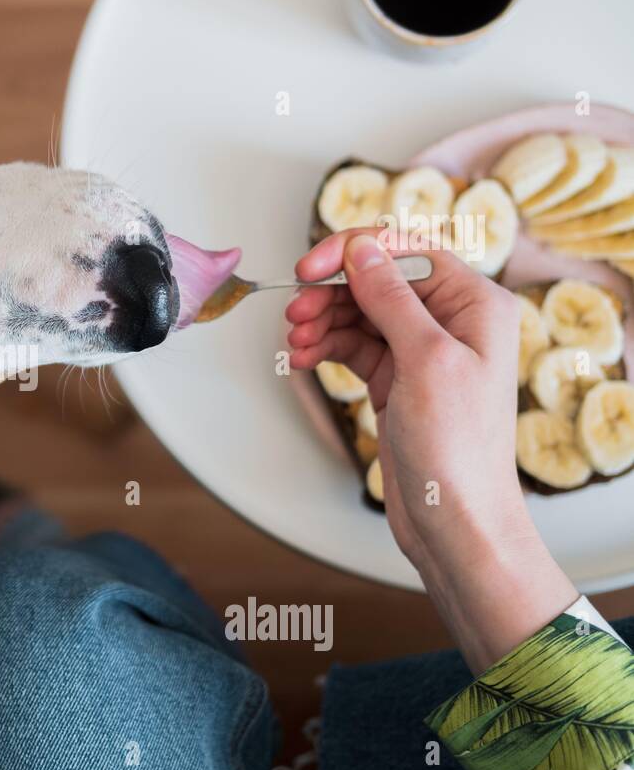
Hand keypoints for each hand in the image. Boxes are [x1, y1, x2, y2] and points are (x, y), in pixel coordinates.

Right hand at [286, 229, 576, 671]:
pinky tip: (302, 359)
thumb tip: (363, 250)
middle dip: (332, 291)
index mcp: (475, 304)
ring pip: (360, 314)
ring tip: (295, 341)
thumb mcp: (425, 360)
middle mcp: (452, 322)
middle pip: (378, 280)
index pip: (408, 251)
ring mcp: (422, 352)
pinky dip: (326, 348)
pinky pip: (354, 347)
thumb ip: (392, 299)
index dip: (354, 251)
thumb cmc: (457, 448)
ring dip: (323, 321)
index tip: (309, 267)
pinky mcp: (397, 381)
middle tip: (294, 311)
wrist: (453, 518)